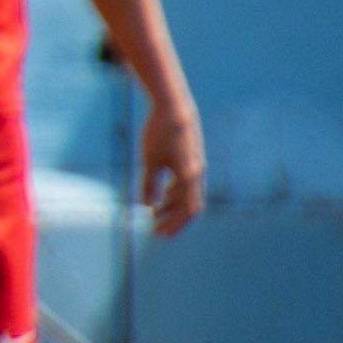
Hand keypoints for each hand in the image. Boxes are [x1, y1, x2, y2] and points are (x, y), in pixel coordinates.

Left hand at [139, 95, 205, 237]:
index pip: (187, 209)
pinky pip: (184, 183)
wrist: (174, 107)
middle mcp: (196, 172)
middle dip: (173, 220)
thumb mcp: (149, 159)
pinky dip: (173, 194)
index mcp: (189, 176)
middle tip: (156, 231)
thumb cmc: (160, 132)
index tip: (161, 235)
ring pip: (185, 194)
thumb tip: (146, 206)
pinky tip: (160, 198)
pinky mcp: (189, 159)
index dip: (176, 224)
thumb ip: (149, 183)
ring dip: (171, 207)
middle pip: (188, 205)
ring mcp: (194, 165)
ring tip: (154, 215)